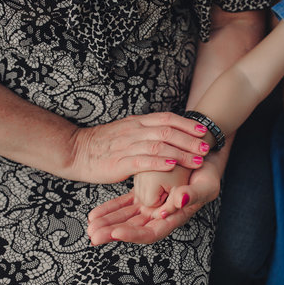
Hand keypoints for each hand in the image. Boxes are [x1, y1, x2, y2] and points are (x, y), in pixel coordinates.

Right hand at [68, 112, 208, 183]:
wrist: (76, 151)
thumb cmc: (102, 145)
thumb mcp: (125, 132)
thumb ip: (145, 132)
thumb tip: (166, 136)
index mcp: (137, 123)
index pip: (167, 118)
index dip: (187, 124)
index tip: (204, 130)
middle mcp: (134, 131)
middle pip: (167, 131)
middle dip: (190, 139)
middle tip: (207, 147)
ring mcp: (127, 146)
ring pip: (159, 146)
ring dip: (181, 152)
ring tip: (197, 160)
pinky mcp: (119, 162)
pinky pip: (143, 160)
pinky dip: (160, 163)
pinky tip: (173, 166)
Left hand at [87, 161, 220, 244]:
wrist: (203, 161)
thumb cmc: (209, 175)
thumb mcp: (206, 185)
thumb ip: (193, 194)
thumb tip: (181, 200)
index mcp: (174, 218)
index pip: (151, 232)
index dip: (133, 234)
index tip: (115, 232)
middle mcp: (160, 217)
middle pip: (133, 229)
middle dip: (112, 232)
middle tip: (93, 235)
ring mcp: (151, 207)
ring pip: (126, 218)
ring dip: (108, 222)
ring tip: (90, 226)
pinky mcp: (145, 195)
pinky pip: (125, 205)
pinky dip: (111, 209)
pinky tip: (95, 214)